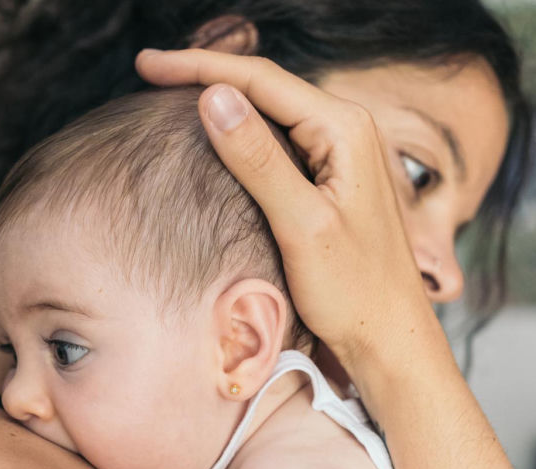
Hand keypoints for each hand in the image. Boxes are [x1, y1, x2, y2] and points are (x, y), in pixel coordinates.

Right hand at [135, 48, 441, 368]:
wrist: (388, 336)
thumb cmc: (355, 290)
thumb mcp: (302, 224)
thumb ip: (258, 159)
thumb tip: (213, 98)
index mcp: (344, 129)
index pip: (261, 80)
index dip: (199, 68)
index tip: (147, 65)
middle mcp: (346, 130)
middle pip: (264, 86)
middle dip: (205, 74)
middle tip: (149, 71)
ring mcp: (339, 154)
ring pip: (270, 110)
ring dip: (222, 99)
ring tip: (171, 93)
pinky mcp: (330, 179)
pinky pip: (278, 140)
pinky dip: (240, 132)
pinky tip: (215, 135)